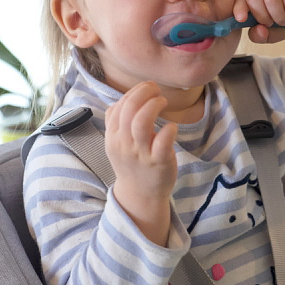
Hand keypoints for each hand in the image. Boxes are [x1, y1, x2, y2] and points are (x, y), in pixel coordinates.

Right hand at [105, 81, 177, 245]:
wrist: (140, 194)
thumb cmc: (132, 163)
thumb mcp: (116, 143)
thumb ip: (117, 122)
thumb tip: (125, 98)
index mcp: (113, 137)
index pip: (118, 106)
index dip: (134, 92)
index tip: (147, 89)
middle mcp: (124, 144)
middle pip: (129, 109)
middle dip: (144, 92)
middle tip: (156, 90)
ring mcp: (141, 154)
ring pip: (141, 122)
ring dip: (154, 105)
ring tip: (163, 102)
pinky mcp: (159, 162)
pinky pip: (163, 141)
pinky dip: (169, 129)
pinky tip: (172, 127)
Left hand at [233, 0, 284, 48]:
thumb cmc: (280, 26)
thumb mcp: (268, 35)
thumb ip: (259, 36)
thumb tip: (259, 30)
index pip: (239, 0)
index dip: (239, 8)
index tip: (241, 19)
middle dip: (263, 16)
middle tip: (271, 23)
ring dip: (279, 15)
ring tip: (284, 20)